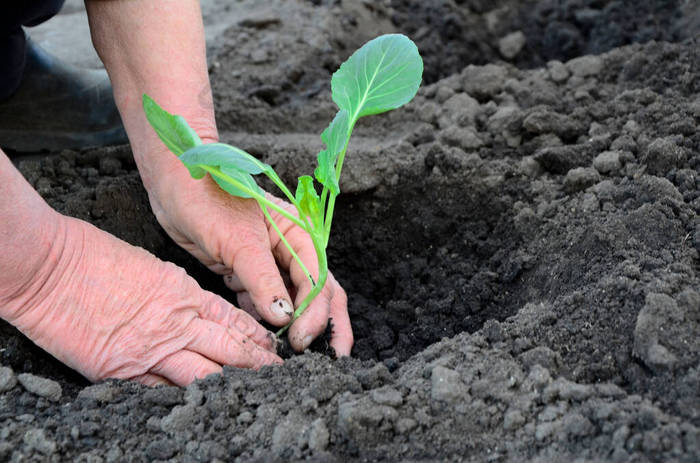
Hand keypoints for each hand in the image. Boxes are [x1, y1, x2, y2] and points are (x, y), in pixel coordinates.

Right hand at [2, 214, 280, 385]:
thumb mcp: (152, 266)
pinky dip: (184, 397)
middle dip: (256, 362)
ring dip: (231, 383)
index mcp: (184, 293)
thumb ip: (178, 292)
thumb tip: (196, 307)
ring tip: (255, 392)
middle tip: (279, 373)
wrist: (50, 267)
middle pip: (228, 349)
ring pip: (204, 374)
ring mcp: (151, 350)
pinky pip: (162, 390)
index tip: (273, 346)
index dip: (255, 335)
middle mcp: (175, 324)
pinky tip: (203, 405)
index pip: (232, 319)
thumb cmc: (95, 255)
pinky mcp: (122, 371)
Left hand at [149, 171, 352, 354]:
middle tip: (330, 359)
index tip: (300, 340)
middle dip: (324, 325)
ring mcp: (268, 262)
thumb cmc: (207, 198)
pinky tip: (263, 339)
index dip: (314, 313)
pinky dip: (265, 320)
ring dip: (295, 326)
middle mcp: (289, 249)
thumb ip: (262, 280)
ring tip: (295, 357)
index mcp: (298, 234)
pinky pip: (263, 301)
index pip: (317, 280)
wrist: (173, 184)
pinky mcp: (245, 271)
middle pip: (318, 292)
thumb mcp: (238, 241)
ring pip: (292, 300)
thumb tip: (284, 317)